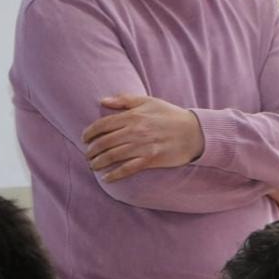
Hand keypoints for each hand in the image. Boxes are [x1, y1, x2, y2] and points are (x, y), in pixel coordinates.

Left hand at [82, 94, 204, 181]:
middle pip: (105, 142)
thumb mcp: (149, 101)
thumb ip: (125, 100)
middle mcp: (135, 131)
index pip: (103, 124)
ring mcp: (142, 146)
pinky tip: (106, 178)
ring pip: (113, 156)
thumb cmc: (170, 115)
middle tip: (87, 155)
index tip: (84, 138)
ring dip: (99, 162)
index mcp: (133, 115)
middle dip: (92, 150)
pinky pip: (127, 169)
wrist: (194, 131)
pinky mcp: (150, 159)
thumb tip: (103, 100)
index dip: (90, 132)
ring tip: (93, 166)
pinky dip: (115, 174)